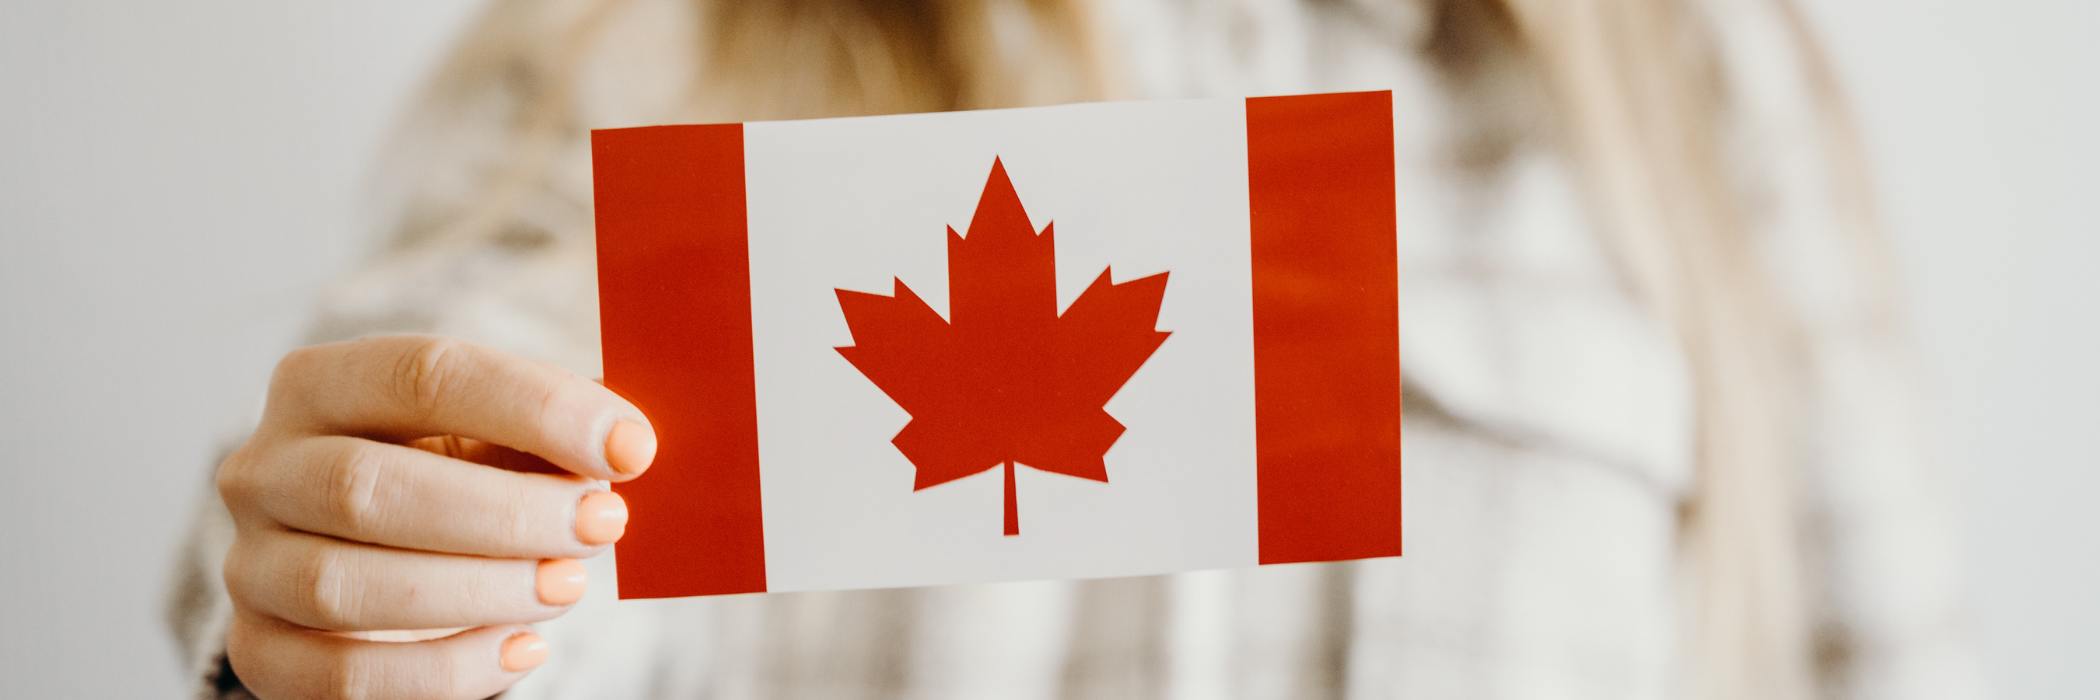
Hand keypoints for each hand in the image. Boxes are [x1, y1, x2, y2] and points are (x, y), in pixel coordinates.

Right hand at [215, 335, 655, 698]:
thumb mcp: (496, 439)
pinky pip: (344, 676)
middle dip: (506, 513)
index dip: (537, 408)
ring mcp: (251, 565)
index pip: (423, 374)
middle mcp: (264, 469)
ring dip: (478, 591)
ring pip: (345, 586)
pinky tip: (523, 647)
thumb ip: (549, 433)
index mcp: (319, 384)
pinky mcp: (260, 650)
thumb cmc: (457, 480)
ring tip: (567, 585)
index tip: (630, 447)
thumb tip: (624, 444)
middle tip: (602, 524)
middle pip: (368, 487)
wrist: (380, 562)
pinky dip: (446, 670)